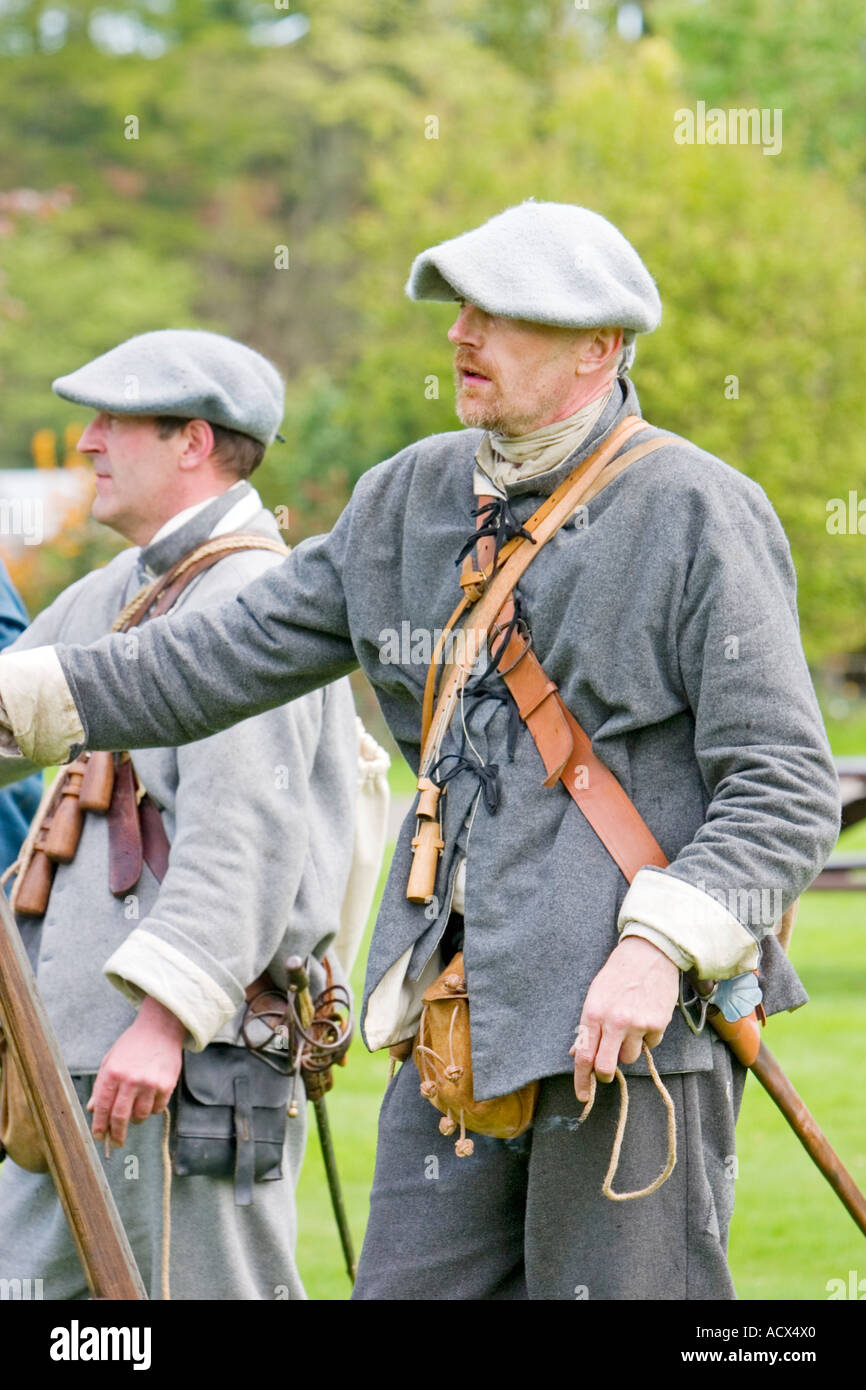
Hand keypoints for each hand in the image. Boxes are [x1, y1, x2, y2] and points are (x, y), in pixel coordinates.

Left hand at [87, 996, 184, 1148]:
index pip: (102, 1107)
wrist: (161, 1028)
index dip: (99, 1126)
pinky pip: (157, 1109)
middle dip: (116, 1135)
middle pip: (120, 1117)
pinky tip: (149, 1100)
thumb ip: (100, 1085)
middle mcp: (131, 1079)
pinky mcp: (167, 1085)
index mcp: (112, 1073)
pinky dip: (152, 1110)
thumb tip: (92, 1109)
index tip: (99, 1136)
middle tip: (116, 1143)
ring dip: (135, 1120)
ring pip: (140, 1116)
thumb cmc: (133, 1044)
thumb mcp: (110, 1060)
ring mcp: (150, 1083)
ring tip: (134, 1112)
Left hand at [570, 937, 679, 1101]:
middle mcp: (614, 1021)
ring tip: (630, 1027)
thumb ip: (587, 1027)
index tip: (583, 1095)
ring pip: (630, 1058)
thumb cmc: (617, 975)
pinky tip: (645, 1017)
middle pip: (607, 1067)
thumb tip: (577, 1053)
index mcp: (593, 1013)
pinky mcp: (657, 1024)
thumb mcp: (595, 996)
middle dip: (605, 1074)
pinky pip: (650, 1045)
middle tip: (606, 1071)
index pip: (583, 1055)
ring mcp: (637, 1024)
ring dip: (628, 1049)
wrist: (649, 953)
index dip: (582, 1080)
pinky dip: (647, 1037)